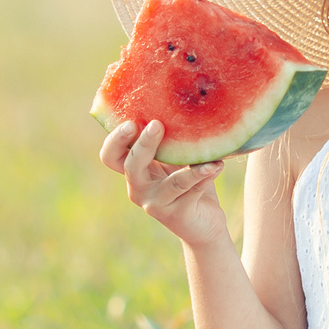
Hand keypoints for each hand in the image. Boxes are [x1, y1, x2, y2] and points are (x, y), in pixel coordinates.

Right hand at [99, 120, 228, 246]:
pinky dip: (206, 176)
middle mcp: (138, 188)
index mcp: (134, 171)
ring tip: (207, 157)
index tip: (131, 121)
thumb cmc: (189, 184)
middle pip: (130, 165)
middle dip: (143, 144)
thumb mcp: (177, 160)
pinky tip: (217, 165)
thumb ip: (173, 141)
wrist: (204, 225)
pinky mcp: (176, 214)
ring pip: (171, 183)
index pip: (111, 155)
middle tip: (157, 125)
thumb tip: (183, 103)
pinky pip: (192, 191)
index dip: (115, 139)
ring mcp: (155, 203)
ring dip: (191, 168)